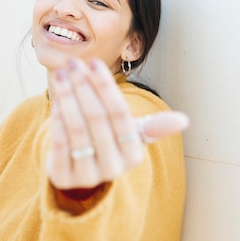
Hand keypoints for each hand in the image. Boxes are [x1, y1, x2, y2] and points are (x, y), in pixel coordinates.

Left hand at [45, 57, 188, 189]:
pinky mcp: (64, 178)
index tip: (94, 62)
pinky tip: (54, 101)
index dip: (105, 86)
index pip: (119, 113)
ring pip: (77, 129)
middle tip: (73, 64)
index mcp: (133, 153)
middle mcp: (113, 167)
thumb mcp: (131, 135)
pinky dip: (56, 120)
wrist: (80, 174)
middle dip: (83, 87)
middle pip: (97, 119)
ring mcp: (88, 175)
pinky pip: (59, 145)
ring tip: (60, 75)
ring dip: (66, 98)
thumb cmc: (109, 144)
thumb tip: (185, 120)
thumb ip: (153, 125)